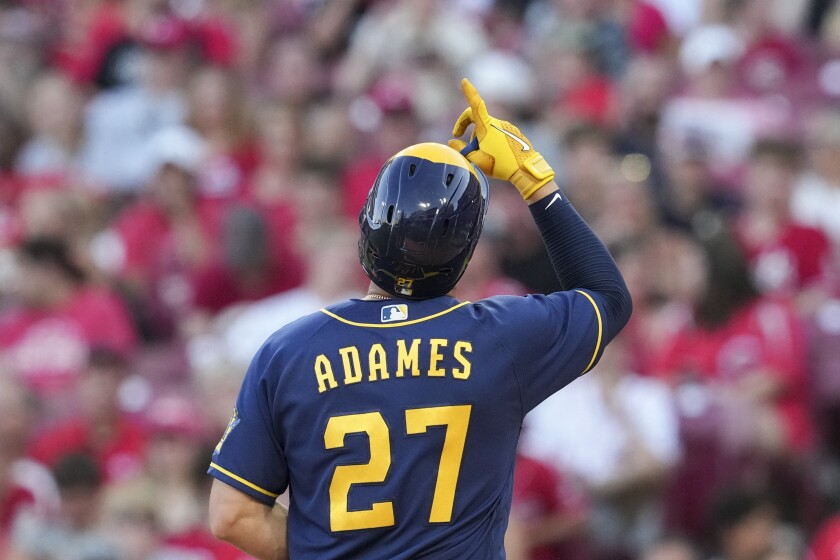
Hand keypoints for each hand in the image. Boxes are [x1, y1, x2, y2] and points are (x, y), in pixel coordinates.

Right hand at [449, 78, 554, 199]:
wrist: (526, 169)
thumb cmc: (501, 165)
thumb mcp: (477, 160)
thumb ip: (462, 150)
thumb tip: (452, 142)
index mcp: (487, 128)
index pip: (475, 105)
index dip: (469, 92)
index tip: (464, 81)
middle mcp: (497, 123)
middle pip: (476, 121)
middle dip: (469, 132)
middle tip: (467, 149)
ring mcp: (506, 127)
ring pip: (487, 129)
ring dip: (481, 140)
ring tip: (487, 157)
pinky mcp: (512, 132)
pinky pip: (498, 133)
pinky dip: (492, 142)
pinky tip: (498, 156)